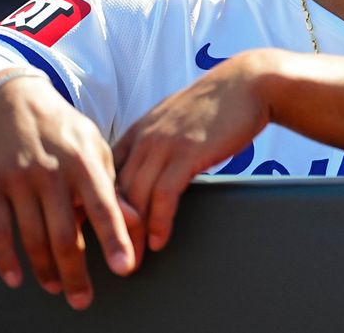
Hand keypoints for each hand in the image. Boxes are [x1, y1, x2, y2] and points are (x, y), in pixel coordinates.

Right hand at [0, 72, 138, 309]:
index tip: (125, 267)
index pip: (104, 208)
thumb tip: (135, 219)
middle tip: (84, 298)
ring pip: (33, 237)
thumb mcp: (96, 146)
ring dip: (45, 269)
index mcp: (84, 162)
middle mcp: (52, 173)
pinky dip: (6, 259)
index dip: (115, 239)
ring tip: (57, 287)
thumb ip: (113, 183)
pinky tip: (17, 277)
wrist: (14, 101)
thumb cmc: (64, 128)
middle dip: (76, 271)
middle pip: (66, 234)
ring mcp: (19, 180)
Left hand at [113, 51, 272, 253]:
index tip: (94, 230)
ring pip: (135, 197)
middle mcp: (145, 137)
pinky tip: (160, 240)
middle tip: (110, 255)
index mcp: (139, 130)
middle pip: (115, 190)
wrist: (250, 83)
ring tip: (132, 259)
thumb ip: (160, 138)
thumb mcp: (177, 117)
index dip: (97, 204)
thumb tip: (155, 164)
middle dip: (110, 228)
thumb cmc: (220, 102)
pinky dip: (160, 222)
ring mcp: (165, 145)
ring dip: (132, 234)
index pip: (105, 173)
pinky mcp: (188, 153)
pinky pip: (164, 195)